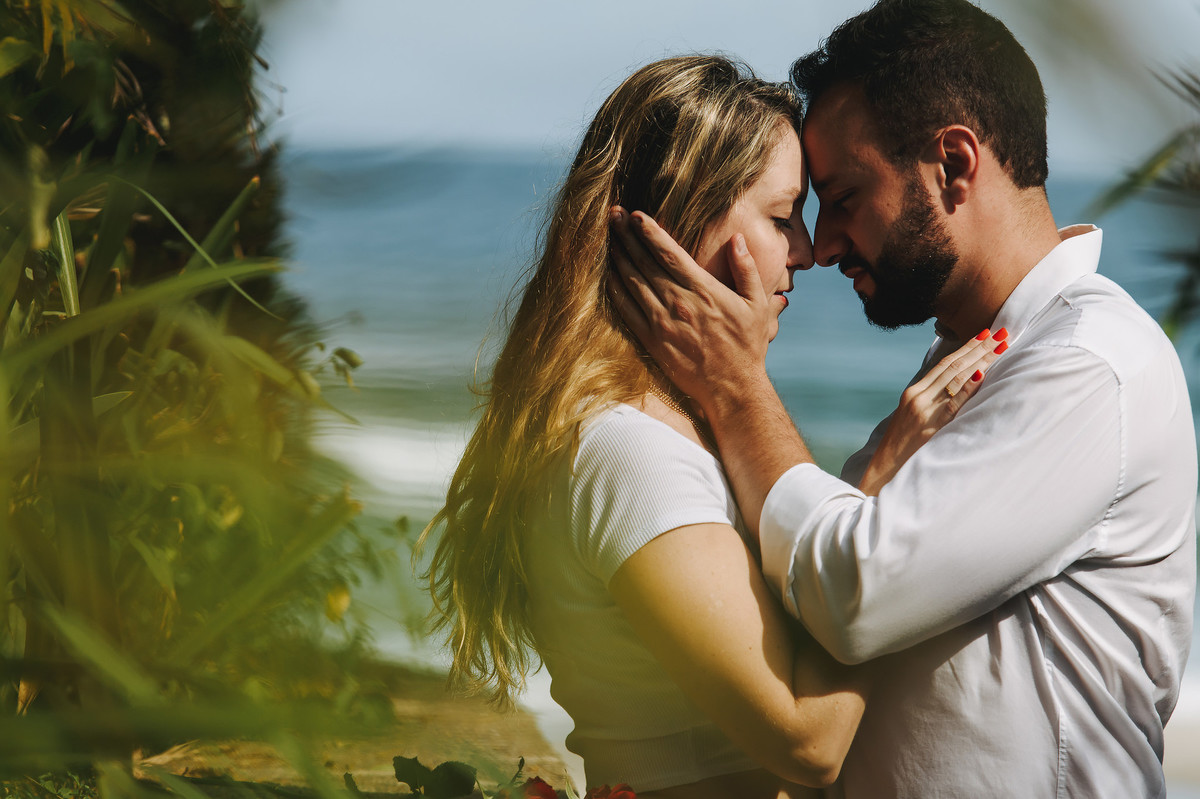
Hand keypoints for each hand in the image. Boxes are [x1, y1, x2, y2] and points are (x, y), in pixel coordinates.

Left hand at [607, 207, 773, 414]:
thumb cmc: (747, 345)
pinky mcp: (651, 341)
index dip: (650, 232)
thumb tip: (737, 239)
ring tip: (607, 238)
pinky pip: (626, 311)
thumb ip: (747, 269)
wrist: (732, 387)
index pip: (670, 254)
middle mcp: (679, 302)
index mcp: (704, 290)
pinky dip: (614, 291)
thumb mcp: (757, 304)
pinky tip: (606, 275)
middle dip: (627, 236)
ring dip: (618, 258)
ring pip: (632, 283)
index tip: (636, 215)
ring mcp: (662, 322)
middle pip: (645, 263)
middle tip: (613, 216)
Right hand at [858, 328, 1009, 494]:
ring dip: (981, 360)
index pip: (944, 364)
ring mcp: (923, 410)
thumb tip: (958, 391)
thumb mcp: (913, 419)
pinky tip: (981, 374)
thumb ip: (932, 403)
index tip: (986, 334)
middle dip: (979, 348)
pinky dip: (967, 387)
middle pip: (953, 366)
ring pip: (955, 378)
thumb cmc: (902, 449)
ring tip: (1001, 345)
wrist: (884, 471)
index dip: (967, 347)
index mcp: (914, 393)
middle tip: (1002, 332)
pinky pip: (952, 403)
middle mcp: (918, 396)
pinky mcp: (929, 426)